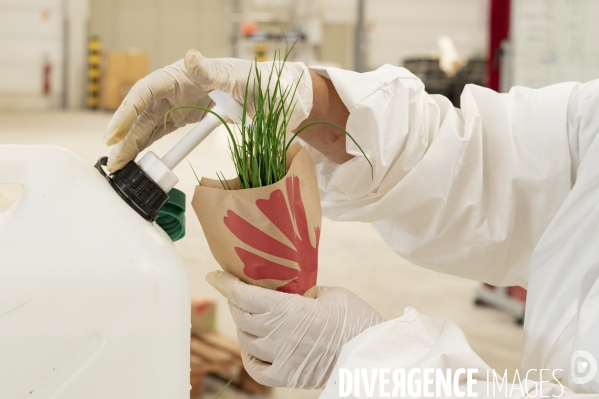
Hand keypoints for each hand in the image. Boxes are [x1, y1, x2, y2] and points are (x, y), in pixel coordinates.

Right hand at [102, 50, 311, 171]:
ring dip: (133, 144)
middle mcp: (171, 90)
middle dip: (125, 135)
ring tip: (120, 165)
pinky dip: (147, 145)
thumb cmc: (249, 78)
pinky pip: (160, 132)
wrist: (267, 93)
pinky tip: (137, 158)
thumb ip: (208, 69)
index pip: (144, 92)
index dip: (127, 112)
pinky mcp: (184, 118)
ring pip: (147, 125)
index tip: (116, 132)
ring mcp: (176, 105)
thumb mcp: (230, 74)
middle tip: (113, 158)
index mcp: (177, 75)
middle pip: (141, 113)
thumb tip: (191, 56)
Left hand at [206, 270, 384, 388]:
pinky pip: (255, 368)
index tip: (215, 274)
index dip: (225, 283)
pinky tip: (254, 345)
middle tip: (239, 290)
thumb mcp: (331, 293)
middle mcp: (278, 335)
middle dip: (235, 300)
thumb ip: (305, 291)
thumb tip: (292, 290)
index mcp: (289, 310)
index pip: (244, 296)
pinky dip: (249, 354)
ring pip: (245, 339)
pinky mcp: (287, 376)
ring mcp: (281, 358)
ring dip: (243, 324)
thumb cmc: (357, 320)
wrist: (374, 356)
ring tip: (250, 315)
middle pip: (242, 315)